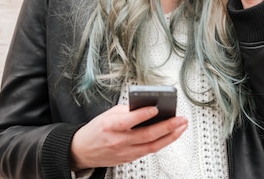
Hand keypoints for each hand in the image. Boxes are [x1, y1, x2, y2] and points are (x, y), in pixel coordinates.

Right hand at [70, 105, 187, 169]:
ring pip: (152, 146)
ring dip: (170, 136)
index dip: (144, 114)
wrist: (82, 151)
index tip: (157, 108)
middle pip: (147, 135)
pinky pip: (149, 150)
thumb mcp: (108, 114)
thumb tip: (148, 105)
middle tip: (180, 119)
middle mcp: (119, 140)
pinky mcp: (129, 158)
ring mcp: (125, 152)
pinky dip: (162, 142)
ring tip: (182, 126)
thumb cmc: (96, 130)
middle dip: (167, 126)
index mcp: (111, 126)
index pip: (129, 121)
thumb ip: (127, 110)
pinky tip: (171, 135)